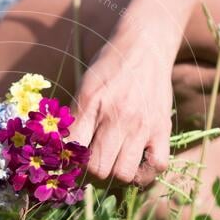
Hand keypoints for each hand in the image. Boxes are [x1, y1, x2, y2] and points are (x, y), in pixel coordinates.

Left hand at [70, 45, 171, 187]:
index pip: (73, 150)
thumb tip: (57, 149)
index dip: (68, 161)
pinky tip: (136, 163)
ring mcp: (142, 126)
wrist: (144, 46)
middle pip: (98, 168)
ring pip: (124, 173)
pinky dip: (145, 172)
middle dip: (90, 171)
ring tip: (113, 162)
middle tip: (91, 160)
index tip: (69, 160)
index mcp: (92, 105)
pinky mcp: (162, 129)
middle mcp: (118, 117)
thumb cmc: (109, 68)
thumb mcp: (84, 87)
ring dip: (115, 173)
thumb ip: (73, 118)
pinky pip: (157, 167)